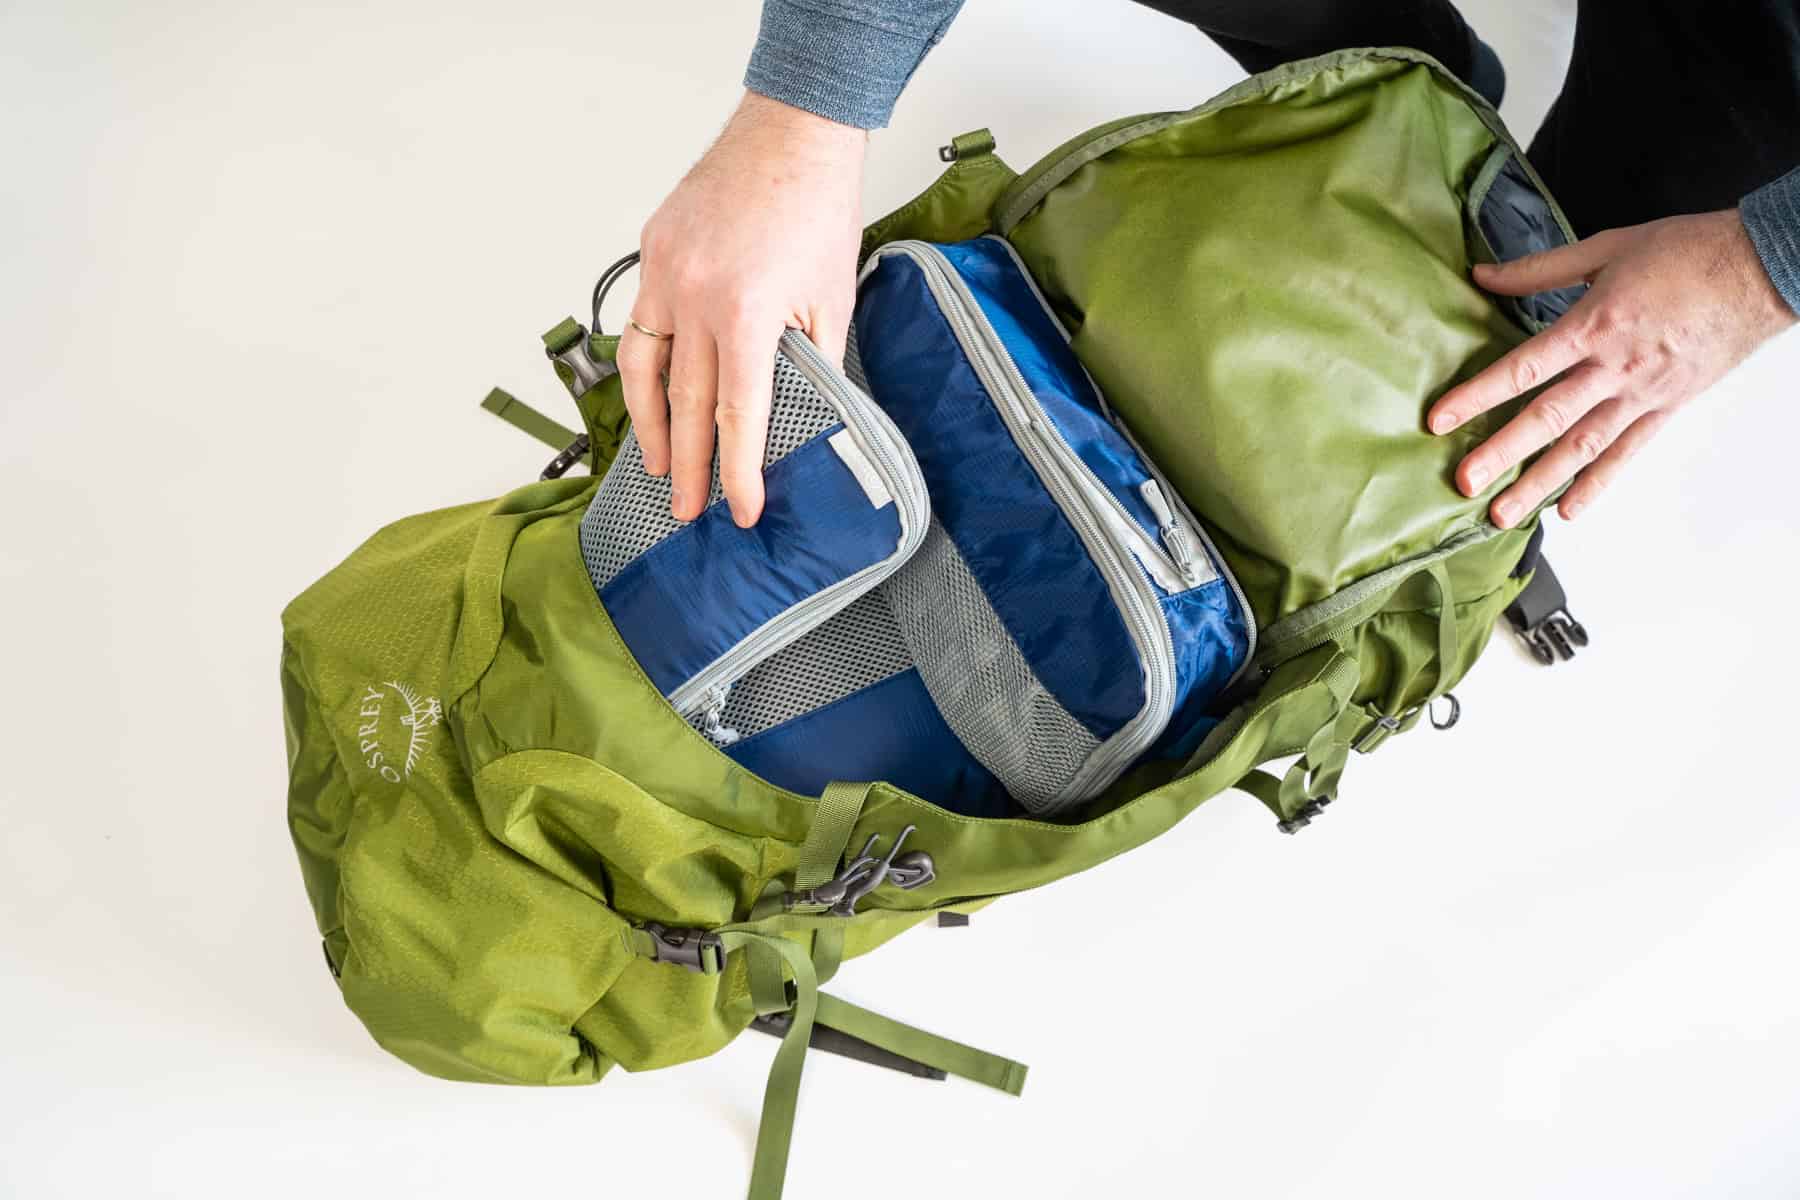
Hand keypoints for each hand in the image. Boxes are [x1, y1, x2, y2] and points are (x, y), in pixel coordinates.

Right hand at [617, 92, 865, 526]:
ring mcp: (666, 271)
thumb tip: (806, 416)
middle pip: (684, 404)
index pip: (737, 416)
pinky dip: (644, 363)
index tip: (739, 509)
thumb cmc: (819, 208)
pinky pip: (641, 322)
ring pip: (645, 368)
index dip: (738, 471)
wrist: (793, 132)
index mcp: (745, 314)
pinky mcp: (653, 250)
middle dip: (688, 465)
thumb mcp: (833, 299)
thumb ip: (815, 362)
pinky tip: (651, 393)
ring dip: (650, 424)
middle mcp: (695, 297)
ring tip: (659, 465)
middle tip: (686, 510)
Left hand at [1428, 209, 1796, 525]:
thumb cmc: (1687, 252)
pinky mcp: (1667, 408)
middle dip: (1502, 454)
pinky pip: (1627, 452)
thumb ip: (1538, 270)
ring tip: (1503, 514)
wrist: (1764, 267)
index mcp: (1594, 326)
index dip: (1478, 396)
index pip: (1523, 368)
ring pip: (1583, 447)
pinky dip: (1597, 483)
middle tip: (1464, 484)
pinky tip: (1568, 509)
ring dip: (1539, 483)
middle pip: (1548, 419)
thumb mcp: (1606, 247)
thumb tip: (1482, 275)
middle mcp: (1615, 369)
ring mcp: (1642, 394)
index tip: (1440, 420)